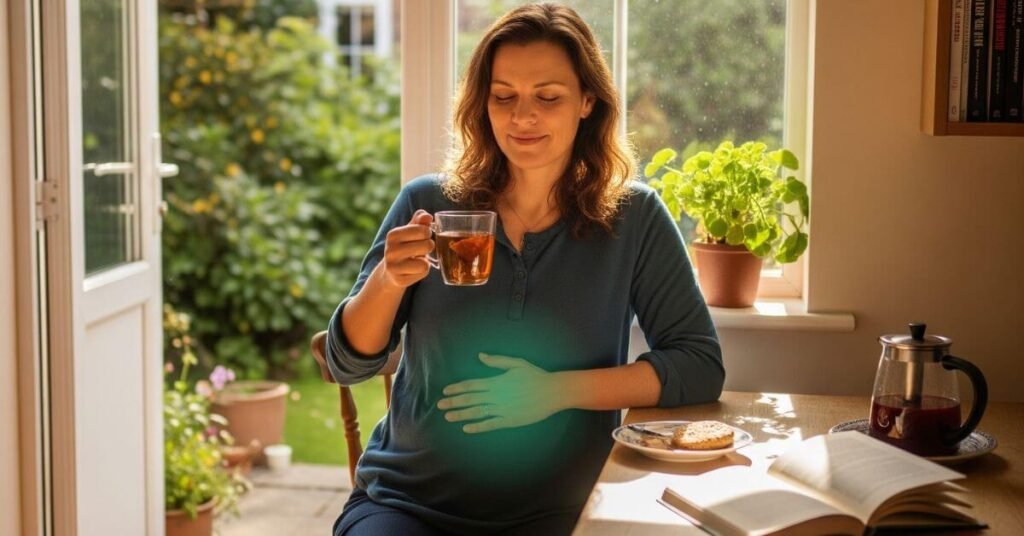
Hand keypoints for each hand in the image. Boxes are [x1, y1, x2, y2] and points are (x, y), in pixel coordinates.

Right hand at [380, 210, 433, 288]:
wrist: (391, 271)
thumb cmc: (405, 246)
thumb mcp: (410, 231)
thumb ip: (419, 221)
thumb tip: (427, 216)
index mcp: (393, 235)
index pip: (423, 230)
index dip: (427, 233)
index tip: (422, 236)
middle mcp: (390, 250)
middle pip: (427, 246)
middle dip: (428, 247)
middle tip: (421, 249)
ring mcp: (393, 266)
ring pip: (425, 263)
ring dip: (425, 261)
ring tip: (416, 260)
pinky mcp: (399, 280)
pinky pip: (422, 273)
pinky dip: (422, 272)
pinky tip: (413, 270)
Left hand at [437, 353, 564, 433]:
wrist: (553, 392)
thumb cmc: (536, 376)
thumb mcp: (517, 363)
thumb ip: (497, 361)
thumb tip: (480, 355)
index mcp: (496, 381)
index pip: (471, 385)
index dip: (457, 388)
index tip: (445, 392)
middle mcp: (496, 395)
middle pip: (470, 399)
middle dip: (454, 402)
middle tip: (440, 406)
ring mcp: (502, 409)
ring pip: (477, 412)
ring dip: (461, 415)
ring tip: (448, 417)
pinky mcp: (510, 420)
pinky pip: (490, 424)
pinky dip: (478, 427)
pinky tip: (467, 428)